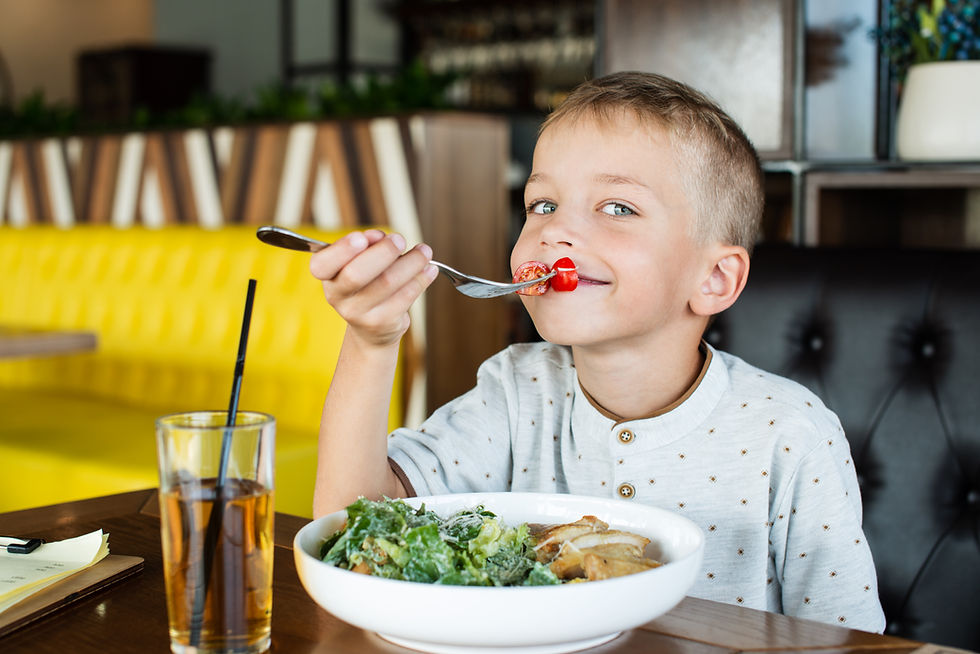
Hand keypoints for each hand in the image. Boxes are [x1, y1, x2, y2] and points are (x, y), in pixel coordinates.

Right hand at [310, 230, 437, 346]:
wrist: (372, 329)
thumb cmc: (367, 285)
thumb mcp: (361, 263)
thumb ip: (368, 246)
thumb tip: (379, 237)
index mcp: (328, 277)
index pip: (321, 264)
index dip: (340, 250)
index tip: (361, 237)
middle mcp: (338, 297)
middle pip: (356, 274)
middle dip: (383, 252)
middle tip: (400, 240)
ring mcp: (359, 313)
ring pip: (387, 283)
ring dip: (411, 262)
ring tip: (424, 252)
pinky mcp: (382, 323)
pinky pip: (405, 297)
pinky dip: (420, 279)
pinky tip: (429, 270)